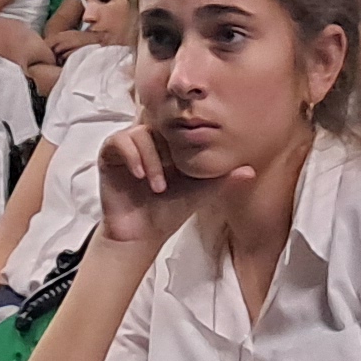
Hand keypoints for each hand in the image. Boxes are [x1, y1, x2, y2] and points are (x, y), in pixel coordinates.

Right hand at [92, 124, 234, 248]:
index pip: (177, 126)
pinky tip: (141, 176)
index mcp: (169, 144)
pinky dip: (132, 156)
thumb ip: (223, 179)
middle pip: (159, 126)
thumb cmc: (169, 212)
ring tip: (158, 186)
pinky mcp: (109, 154)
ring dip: (152, 159)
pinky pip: (119, 141)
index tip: (190, 164)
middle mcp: (148, 140)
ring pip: (141, 133)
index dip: (185, 139)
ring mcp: (127, 146)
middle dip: (169, 150)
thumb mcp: (201, 192)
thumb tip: (251, 170)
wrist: (141, 234)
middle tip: (175, 175)